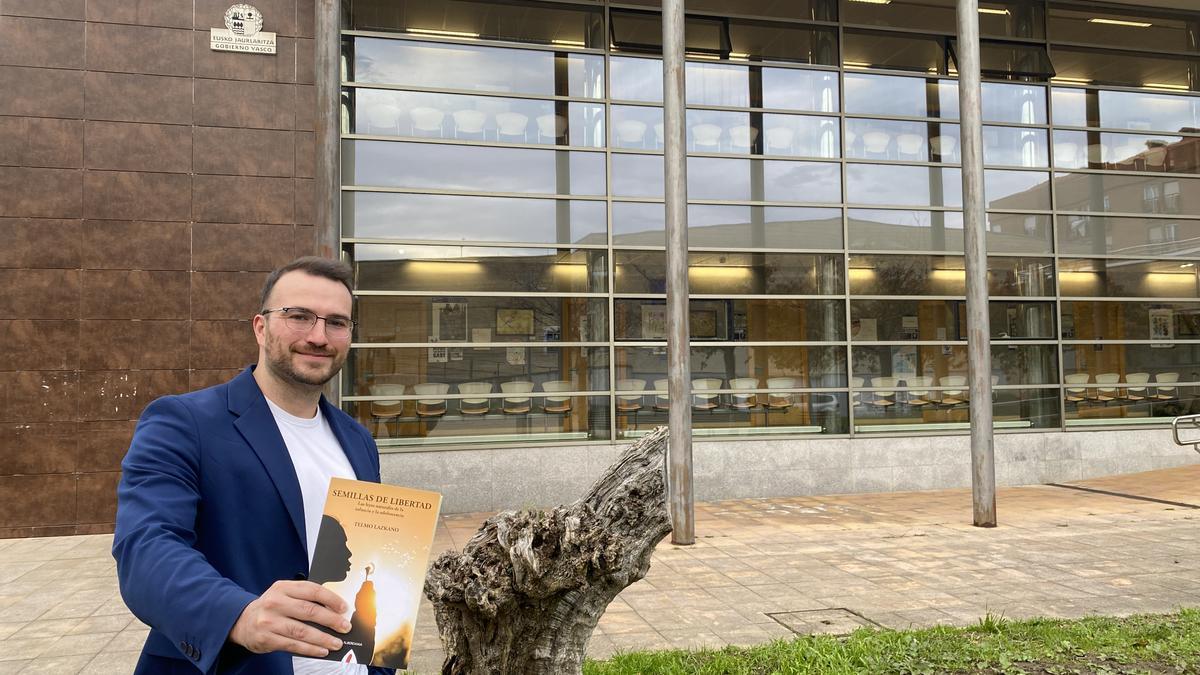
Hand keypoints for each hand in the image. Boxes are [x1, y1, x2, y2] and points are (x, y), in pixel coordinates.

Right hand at [228, 580, 351, 656]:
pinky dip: (310, 649)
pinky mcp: (266, 638)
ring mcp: (269, 621)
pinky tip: (322, 650)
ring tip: (336, 643)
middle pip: (309, 611)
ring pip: (302, 631)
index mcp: (283, 587)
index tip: (344, 608)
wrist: (242, 621)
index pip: (312, 590)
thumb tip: (334, 610)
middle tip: (345, 627)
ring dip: (323, 638)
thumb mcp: (284, 595)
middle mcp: (275, 602)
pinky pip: (293, 645)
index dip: (331, 599)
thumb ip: (304, 598)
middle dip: (331, 620)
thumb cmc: (271, 607)